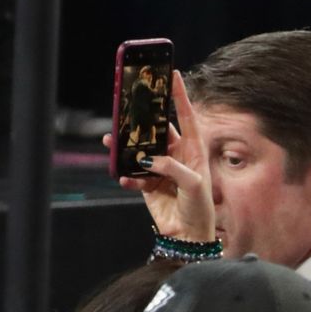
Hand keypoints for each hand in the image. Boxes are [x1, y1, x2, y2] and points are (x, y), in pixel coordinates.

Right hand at [102, 72, 213, 241]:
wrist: (188, 236)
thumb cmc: (200, 209)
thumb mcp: (193, 185)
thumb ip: (172, 167)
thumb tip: (148, 158)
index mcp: (193, 150)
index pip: (186, 116)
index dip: (179, 96)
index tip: (173, 75)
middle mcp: (175, 155)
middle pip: (156, 130)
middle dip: (141, 120)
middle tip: (128, 107)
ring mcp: (159, 168)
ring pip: (138, 149)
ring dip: (124, 146)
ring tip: (110, 140)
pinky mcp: (146, 184)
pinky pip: (131, 174)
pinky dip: (127, 176)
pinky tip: (125, 180)